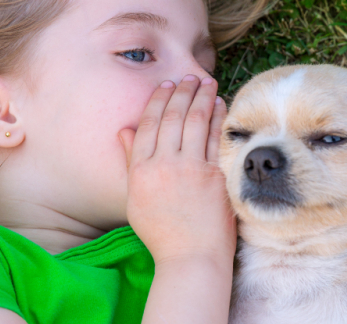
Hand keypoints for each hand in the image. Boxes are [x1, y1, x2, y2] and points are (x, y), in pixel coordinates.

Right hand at [120, 75, 235, 265]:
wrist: (190, 256)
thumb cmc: (162, 232)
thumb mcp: (136, 198)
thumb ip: (131, 162)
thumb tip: (124, 131)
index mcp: (141, 170)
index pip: (148, 125)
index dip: (157, 102)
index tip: (166, 86)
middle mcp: (164, 165)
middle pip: (172, 118)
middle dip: (182, 92)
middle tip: (189, 76)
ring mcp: (191, 170)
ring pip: (195, 123)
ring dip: (202, 98)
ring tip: (207, 82)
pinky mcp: (214, 176)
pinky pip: (216, 139)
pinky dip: (218, 118)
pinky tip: (221, 105)